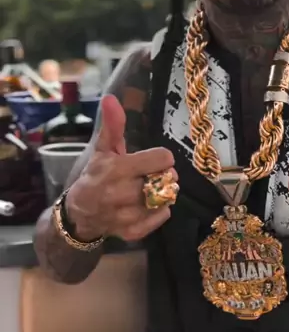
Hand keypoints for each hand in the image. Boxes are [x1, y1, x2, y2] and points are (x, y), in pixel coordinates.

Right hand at [65, 95, 176, 241]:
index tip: (154, 160)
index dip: (161, 158)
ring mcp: (127, 215)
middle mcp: (122, 193)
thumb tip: (111, 98)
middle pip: (166, 180)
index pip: (162, 159)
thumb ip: (112, 126)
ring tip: (151, 189)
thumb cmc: (95, 176)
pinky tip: (148, 205)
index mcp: (117, 169)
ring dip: (163, 193)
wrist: (79, 214)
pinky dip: (160, 211)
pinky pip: (161, 217)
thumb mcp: (103, 150)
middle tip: (154, 175)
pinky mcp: (132, 232)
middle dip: (163, 175)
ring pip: (166, 199)